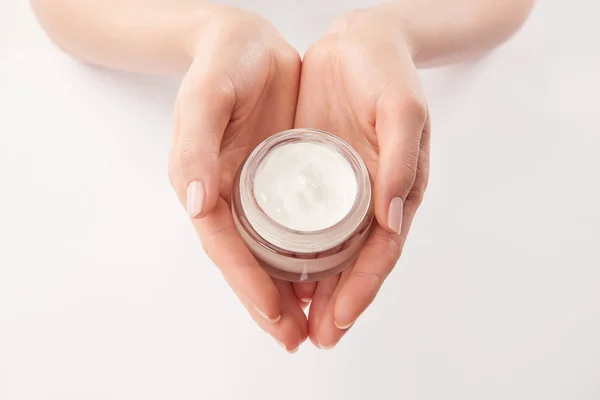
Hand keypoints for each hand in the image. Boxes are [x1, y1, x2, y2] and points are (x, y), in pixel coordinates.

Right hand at [168, 5, 305, 351]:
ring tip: (314, 324)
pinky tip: (322, 279)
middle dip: (270, 304)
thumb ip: (196, 143)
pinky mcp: (278, 183)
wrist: (248, 44)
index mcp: (205, 183)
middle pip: (247, 262)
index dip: (248, 285)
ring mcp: (254, 193)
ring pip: (269, 255)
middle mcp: (228, 197)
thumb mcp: (207, 95)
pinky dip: (304, 259)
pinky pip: (290, 231)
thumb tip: (196, 201)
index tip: (275, 317)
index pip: (225, 247)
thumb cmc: (223, 64)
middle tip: (298, 338)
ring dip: (288, 292)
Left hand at [294, 6, 430, 348]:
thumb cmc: (385, 70)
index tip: (339, 319)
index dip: (362, 288)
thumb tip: (392, 216)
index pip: (381, 250)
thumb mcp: (401, 106)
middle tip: (311, 337)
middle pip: (353, 263)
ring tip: (291, 322)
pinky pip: (301, 223)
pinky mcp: (312, 177)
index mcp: (396, 188)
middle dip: (334, 304)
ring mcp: (339, 191)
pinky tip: (277, 276)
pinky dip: (292, 254)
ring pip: (326, 252)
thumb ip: (402, 157)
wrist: (357, 42)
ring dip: (312, 291)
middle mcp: (368, 199)